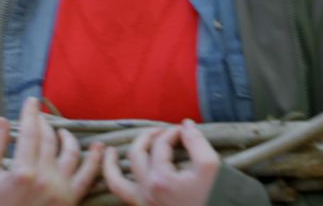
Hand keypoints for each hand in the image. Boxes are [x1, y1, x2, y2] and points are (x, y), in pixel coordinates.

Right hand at [0, 97, 104, 205]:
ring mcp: (61, 189)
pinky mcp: (72, 199)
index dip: (31, 114)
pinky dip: (96, 159)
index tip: (32, 101)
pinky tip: (98, 147)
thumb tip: (1, 119)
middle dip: (44, 124)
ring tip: (61, 132)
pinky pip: (89, 175)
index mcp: (22, 172)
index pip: (29, 133)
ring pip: (71, 152)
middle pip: (49, 140)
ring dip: (68, 137)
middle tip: (40, 118)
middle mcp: (44, 178)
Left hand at [102, 118, 220, 205]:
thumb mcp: (211, 166)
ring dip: (110, 164)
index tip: (185, 130)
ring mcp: (144, 202)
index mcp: (161, 178)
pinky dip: (115, 182)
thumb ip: (197, 142)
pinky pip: (122, 195)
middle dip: (147, 137)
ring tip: (108, 151)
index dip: (173, 132)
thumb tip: (185, 124)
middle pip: (137, 155)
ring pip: (116, 181)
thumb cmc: (214, 197)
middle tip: (160, 130)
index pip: (161, 145)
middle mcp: (147, 190)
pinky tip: (118, 175)